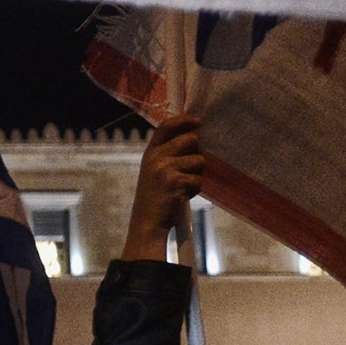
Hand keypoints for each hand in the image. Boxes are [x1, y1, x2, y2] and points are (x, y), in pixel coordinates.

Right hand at [121, 116, 206, 262]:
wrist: (146, 224)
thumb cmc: (155, 199)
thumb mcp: (154, 172)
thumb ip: (169, 153)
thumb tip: (195, 136)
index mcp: (150, 153)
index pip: (167, 125)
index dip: (184, 120)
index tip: (197, 122)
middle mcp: (155, 158)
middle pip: (191, 139)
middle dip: (196, 153)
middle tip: (188, 170)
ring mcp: (164, 169)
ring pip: (199, 160)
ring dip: (197, 175)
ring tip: (182, 187)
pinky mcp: (175, 181)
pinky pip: (198, 178)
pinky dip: (195, 189)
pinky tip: (182, 197)